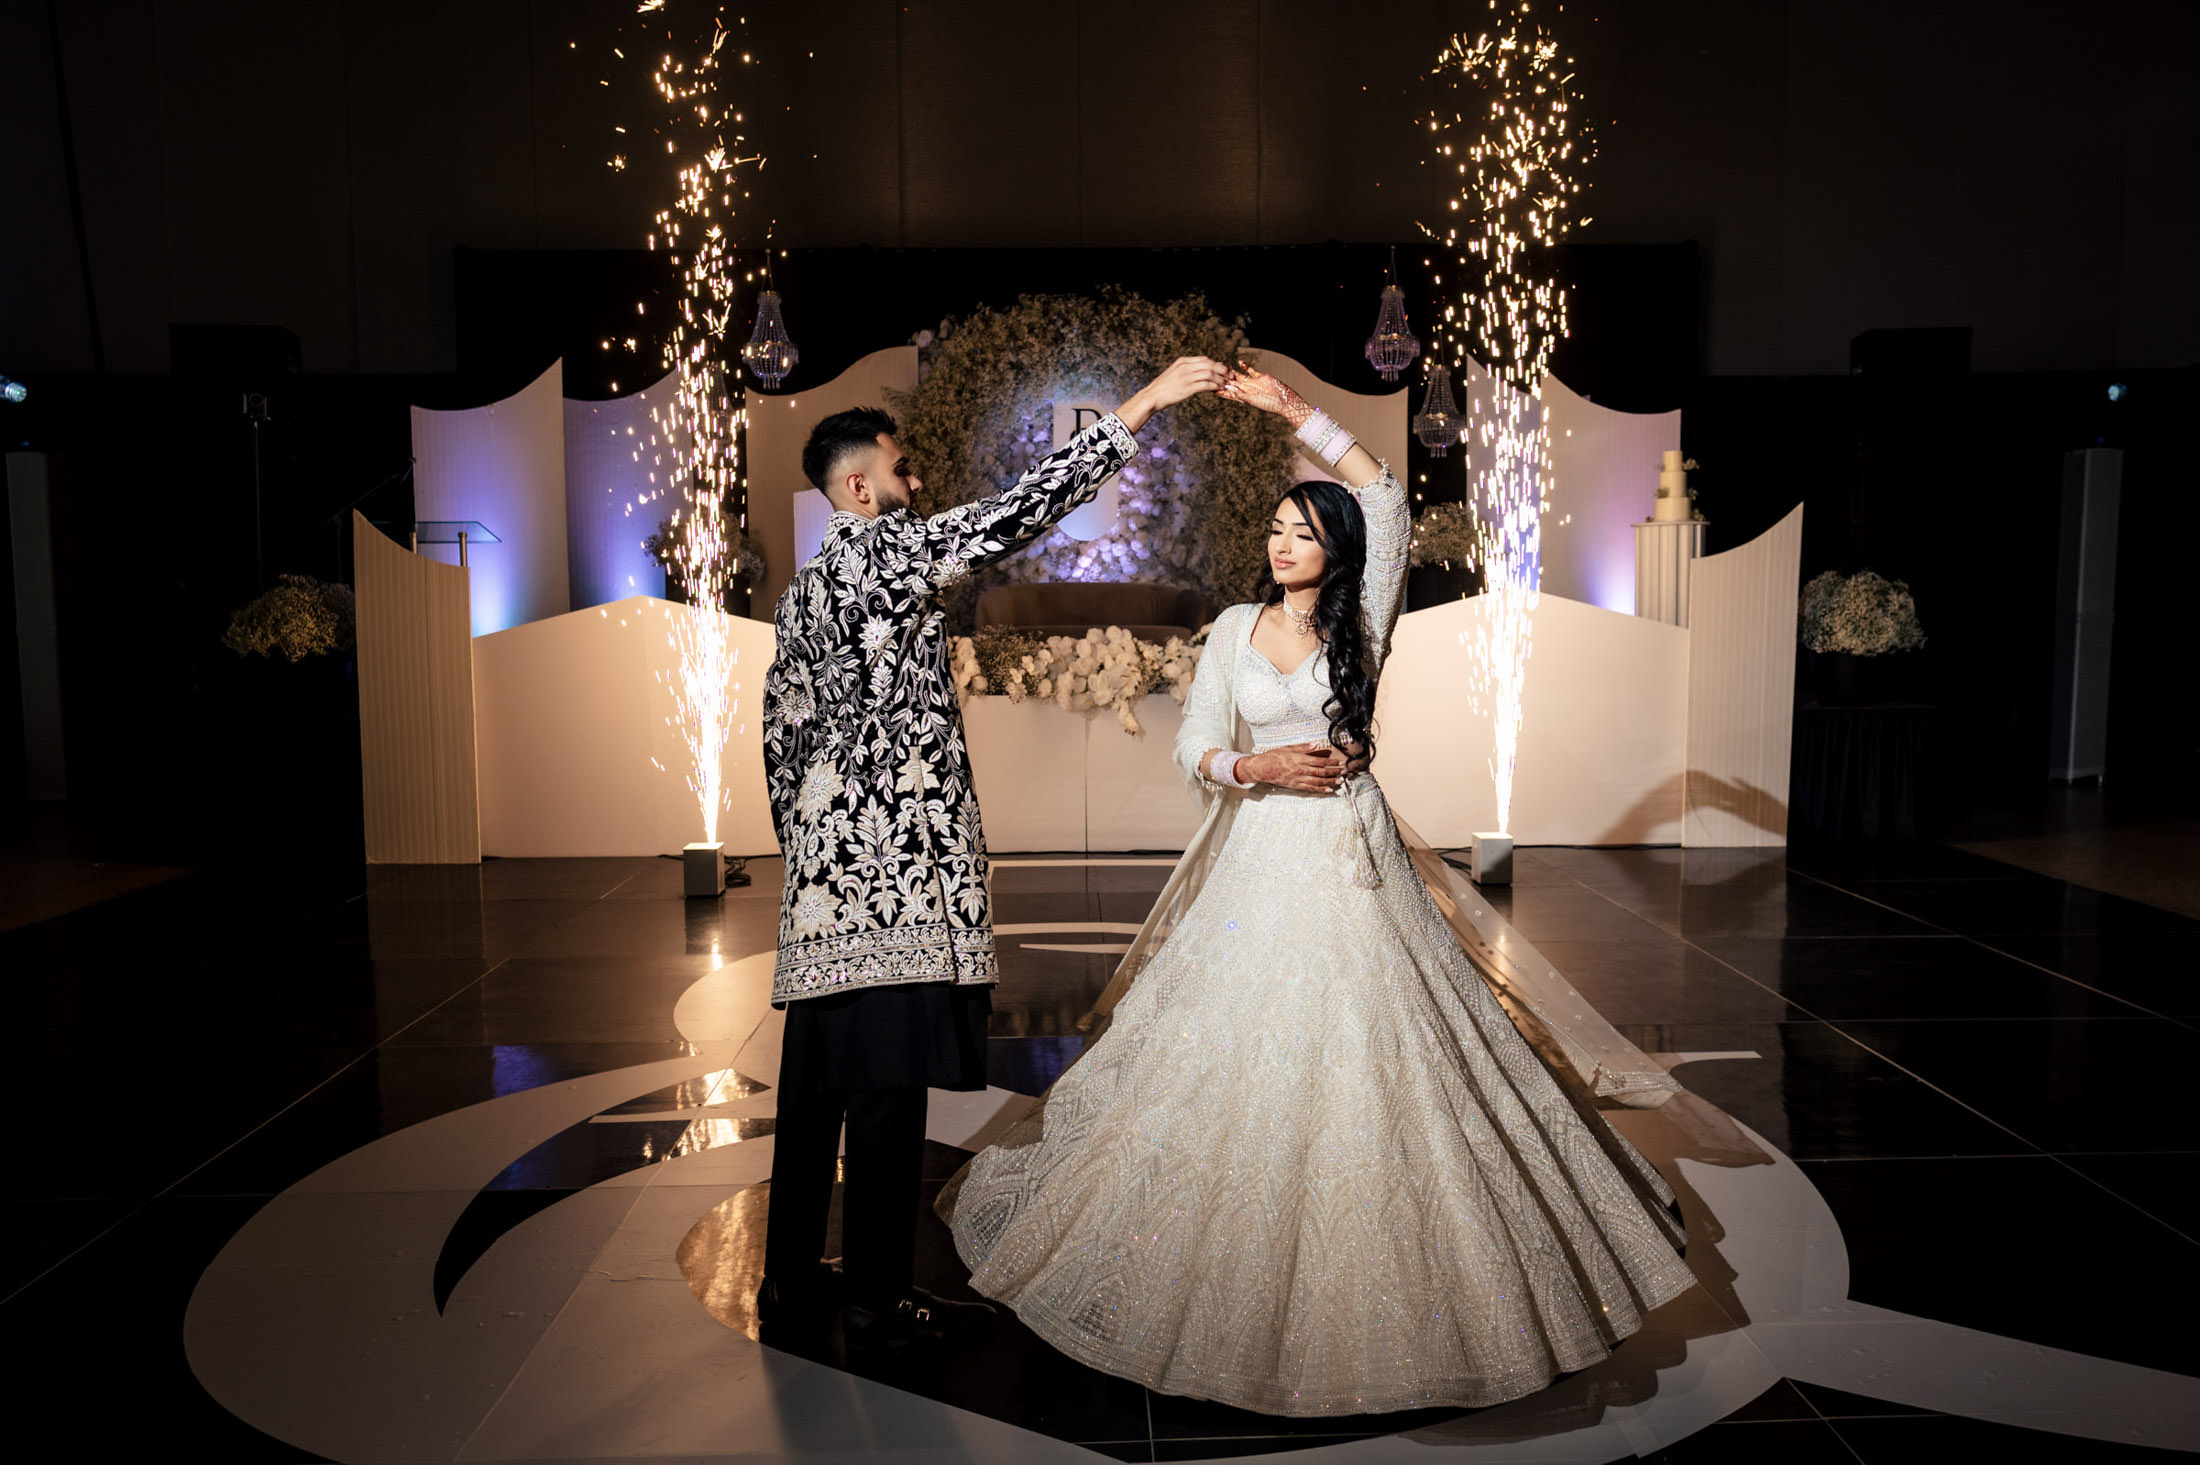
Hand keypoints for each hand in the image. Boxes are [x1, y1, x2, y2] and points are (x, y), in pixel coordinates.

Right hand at [1114, 356, 1228, 432]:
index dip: (1217, 364)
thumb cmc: (1163, 388)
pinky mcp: (1187, 388)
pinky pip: (1206, 385)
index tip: (1224, 370)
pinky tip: (1219, 389)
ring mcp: (1186, 377)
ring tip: (1226, 384)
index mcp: (1183, 361)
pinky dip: (1215, 386)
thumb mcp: (1174, 373)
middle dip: (1223, 370)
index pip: (1205, 359)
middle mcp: (1185, 367)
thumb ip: (1186, 370)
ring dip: (1221, 379)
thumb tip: (1200, 372)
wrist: (1152, 396)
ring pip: (1210, 374)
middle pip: (1210, 364)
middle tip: (1230, 376)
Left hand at [1217, 363, 1312, 428]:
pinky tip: (1240, 361)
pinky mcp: (1260, 377)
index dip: (1218, 389)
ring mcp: (1252, 383)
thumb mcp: (1252, 400)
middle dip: (1222, 378)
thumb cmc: (1269, 404)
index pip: (1227, 393)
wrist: (1284, 400)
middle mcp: (1245, 390)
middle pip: (1231, 383)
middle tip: (1212, 371)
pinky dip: (1245, 366)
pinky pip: (1250, 371)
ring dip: (1231, 371)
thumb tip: (1227, 387)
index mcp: (1242, 397)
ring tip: (1223, 365)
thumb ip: (1240, 393)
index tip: (1208, 385)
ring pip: (1238, 376)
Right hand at [1240, 741, 1345, 792]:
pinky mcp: (1295, 785)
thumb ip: (1303, 747)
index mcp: (1299, 759)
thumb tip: (1316, 744)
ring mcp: (1298, 779)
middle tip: (1345, 772)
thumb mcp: (1288, 748)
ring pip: (1317, 781)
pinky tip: (1329, 790)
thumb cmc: (1274, 756)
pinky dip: (1320, 789)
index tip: (1340, 762)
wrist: (1262, 768)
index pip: (1319, 761)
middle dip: (1334, 772)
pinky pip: (1310, 788)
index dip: (1331, 763)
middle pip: (1321, 772)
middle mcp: (1300, 769)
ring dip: (1330, 781)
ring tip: (1340, 781)